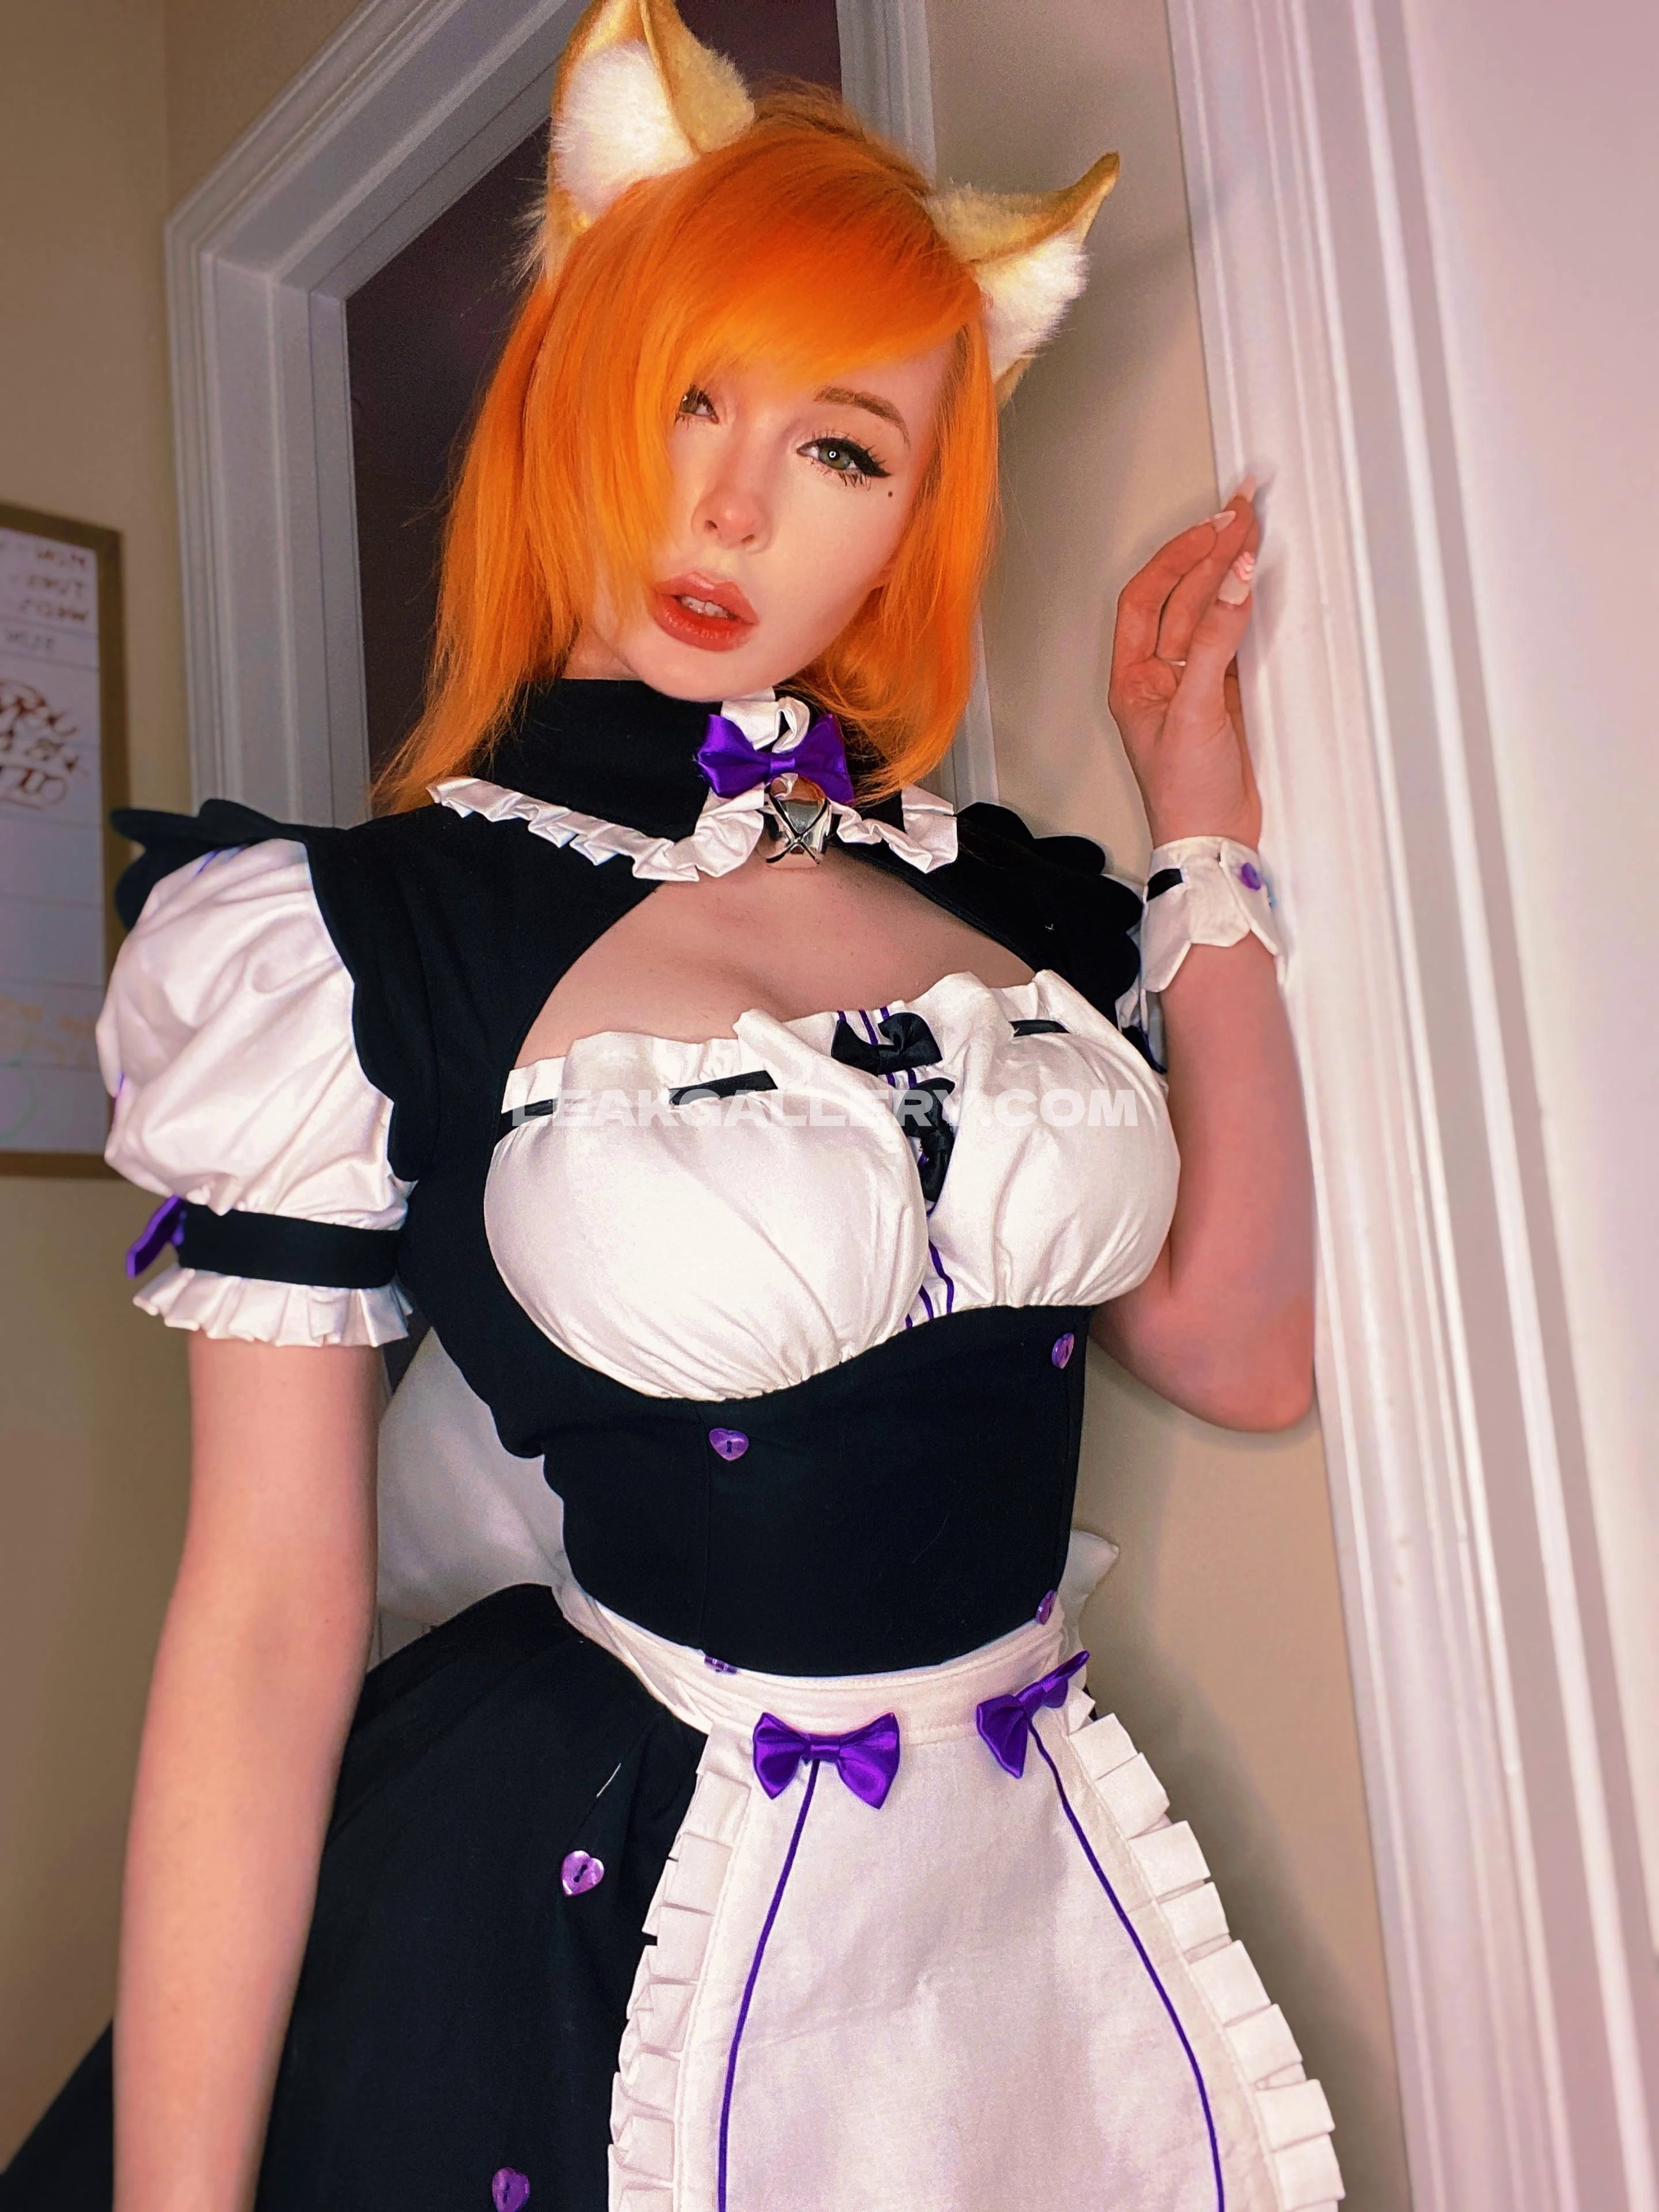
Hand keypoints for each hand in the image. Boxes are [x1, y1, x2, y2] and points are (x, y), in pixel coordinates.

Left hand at [1107, 482, 1262, 847]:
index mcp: (1132, 679)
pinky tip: (1253, 580)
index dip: (1178, 558)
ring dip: (1225, 571)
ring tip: (1248, 529)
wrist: (1212, 842)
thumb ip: (1215, 642)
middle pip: (1179, 597)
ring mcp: (1190, 683)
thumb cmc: (1184, 795)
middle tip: (1241, 512)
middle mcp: (1157, 677)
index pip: (1147, 598)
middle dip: (1208, 552)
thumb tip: (1234, 582)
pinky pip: (1229, 635)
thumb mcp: (1196, 710)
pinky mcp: (1221, 695)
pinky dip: (1242, 605)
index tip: (1213, 529)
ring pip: (1205, 612)